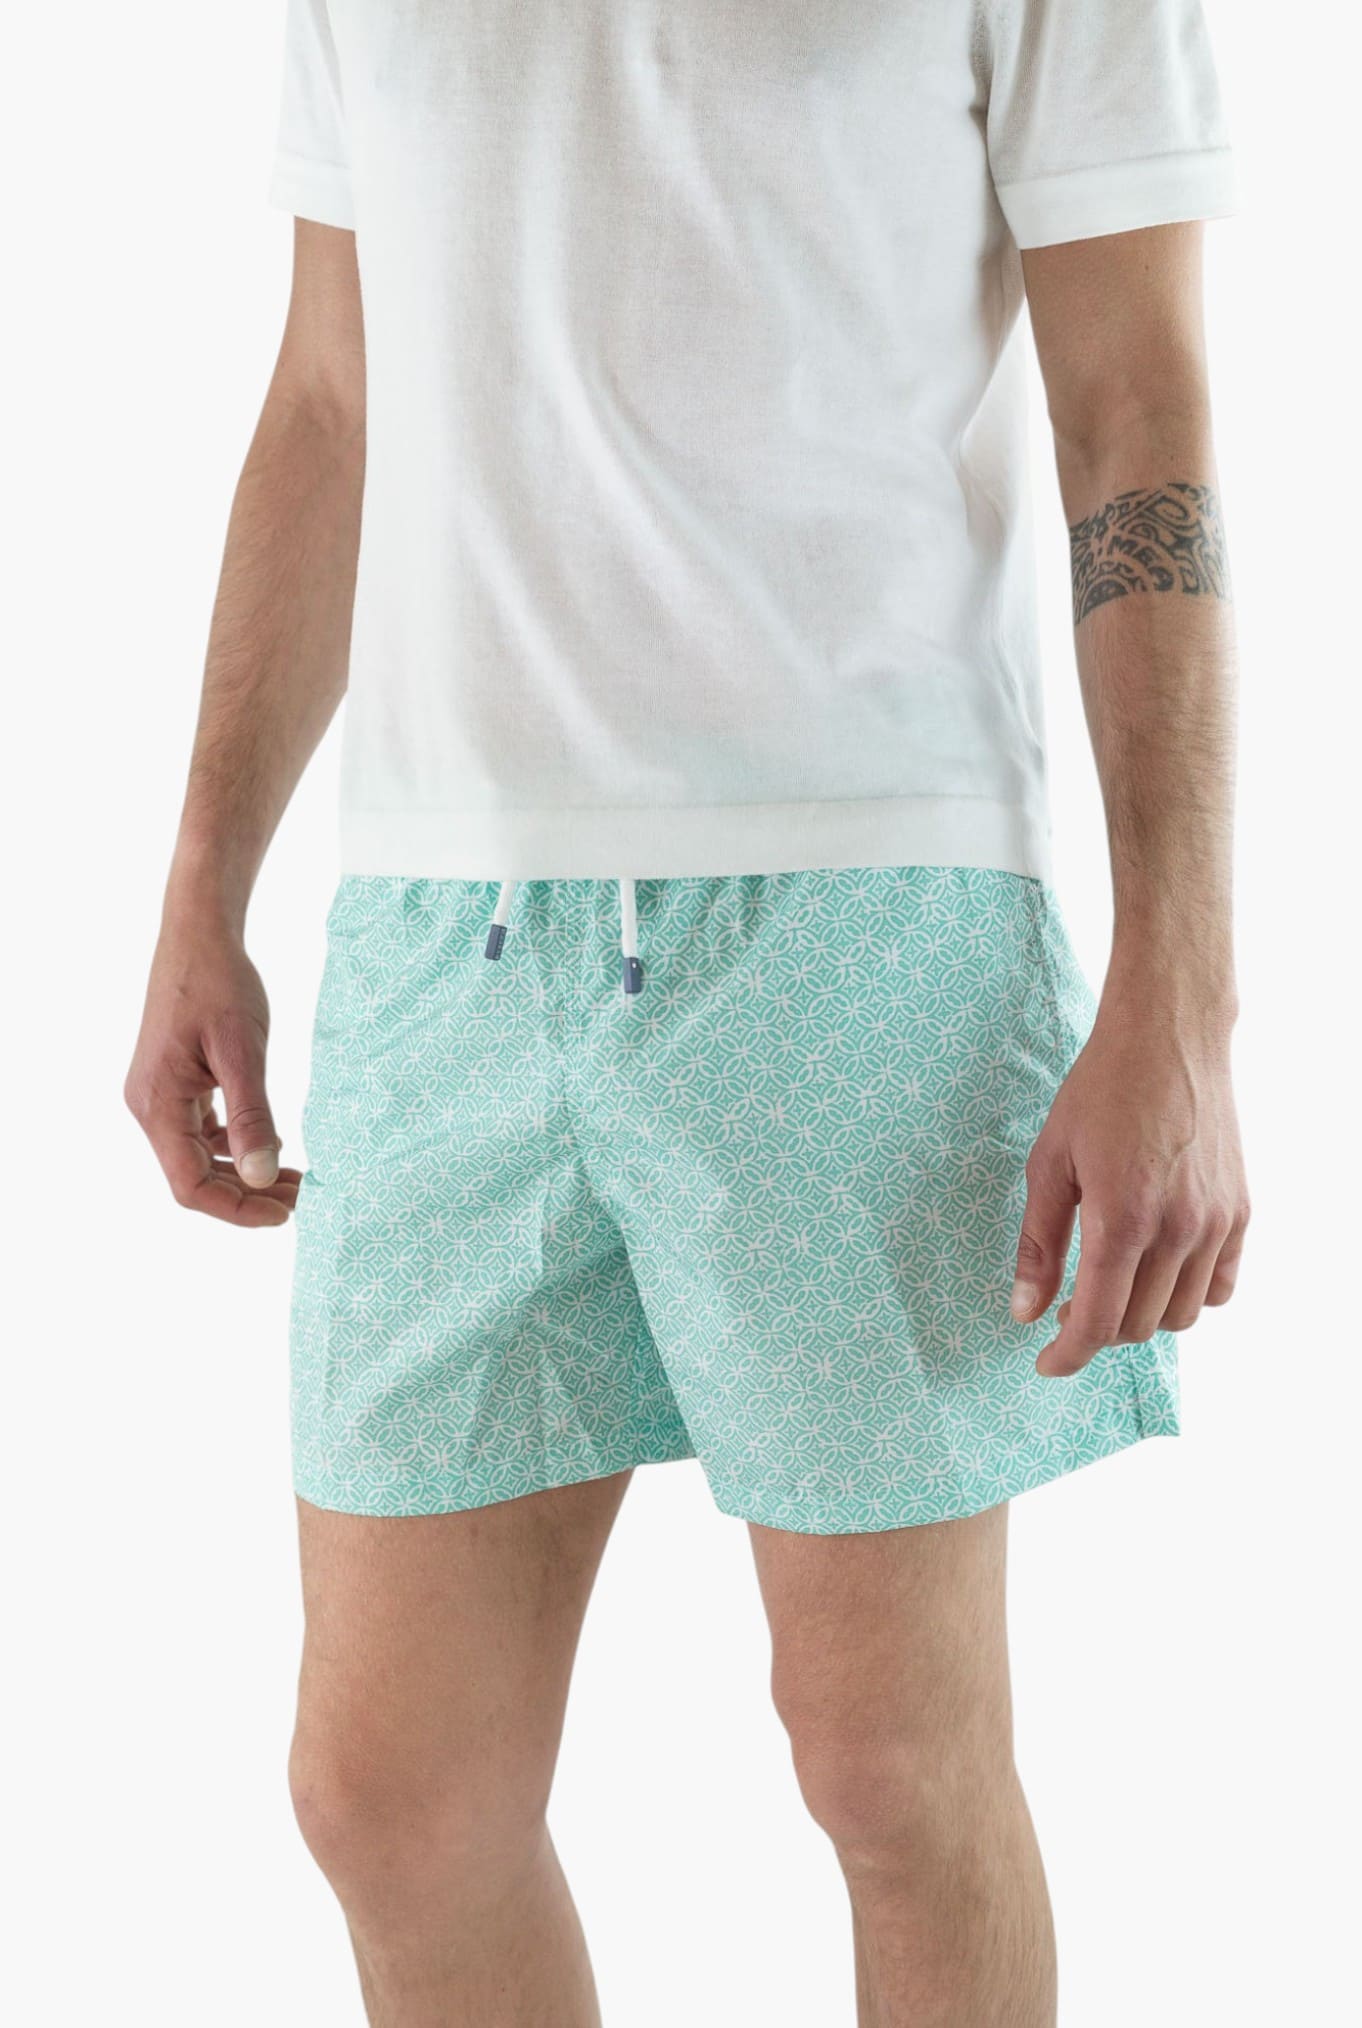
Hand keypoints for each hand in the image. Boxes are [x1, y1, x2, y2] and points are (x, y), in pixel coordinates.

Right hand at [126, 911, 300, 1226]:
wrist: (199, 936)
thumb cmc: (219, 983)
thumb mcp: (242, 1051)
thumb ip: (251, 1117)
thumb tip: (261, 1178)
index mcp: (157, 1104)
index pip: (190, 1185)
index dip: (237, 1209)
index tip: (287, 1213)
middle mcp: (149, 1107)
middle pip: (193, 1178)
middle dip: (246, 1194)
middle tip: (302, 1197)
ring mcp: (159, 1096)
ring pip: (197, 1158)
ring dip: (243, 1174)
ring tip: (294, 1179)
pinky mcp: (174, 1084)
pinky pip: (199, 1133)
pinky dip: (233, 1148)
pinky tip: (269, 1145)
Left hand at [1011, 1003, 1248, 1376]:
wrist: (1169, 1039)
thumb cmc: (1100, 1093)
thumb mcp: (1050, 1163)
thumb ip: (1039, 1243)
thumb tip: (1026, 1311)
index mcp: (1122, 1219)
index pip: (1098, 1322)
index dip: (1068, 1354)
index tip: (1047, 1363)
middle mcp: (1177, 1230)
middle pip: (1138, 1326)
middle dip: (1096, 1329)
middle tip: (1068, 1303)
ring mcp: (1216, 1223)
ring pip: (1180, 1315)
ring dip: (1141, 1316)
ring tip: (1112, 1284)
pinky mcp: (1240, 1212)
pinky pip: (1220, 1287)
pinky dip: (1188, 1295)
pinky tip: (1158, 1271)